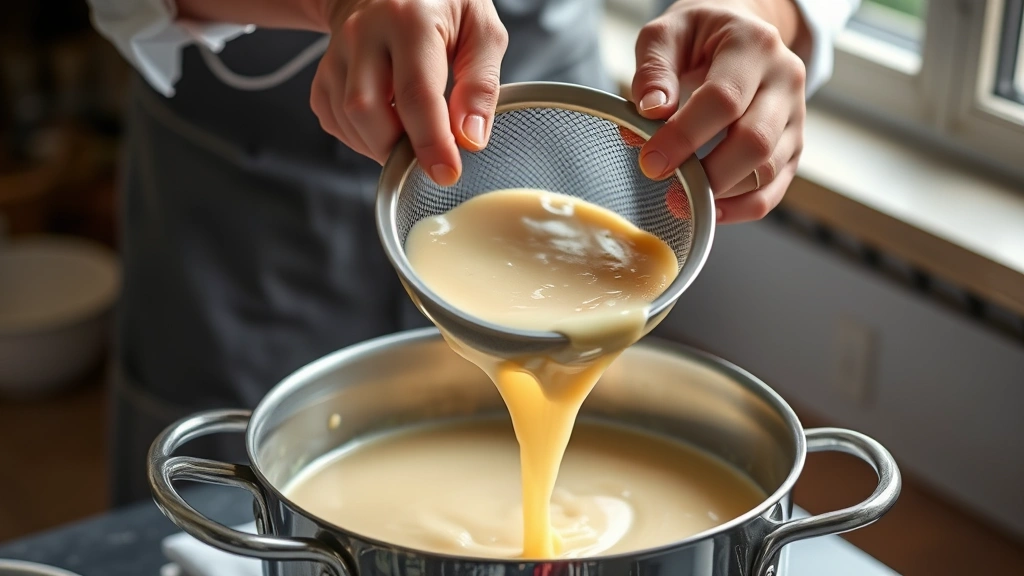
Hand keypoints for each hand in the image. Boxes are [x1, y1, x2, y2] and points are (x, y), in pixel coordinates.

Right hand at [310, 0, 508, 184]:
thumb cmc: (443, 7)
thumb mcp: (482, 32)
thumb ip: (481, 85)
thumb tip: (470, 138)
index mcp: (409, 20)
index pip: (416, 94)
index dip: (431, 143)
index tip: (447, 173)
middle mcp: (364, 33)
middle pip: (368, 111)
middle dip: (400, 149)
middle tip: (430, 156)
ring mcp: (336, 52)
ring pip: (348, 121)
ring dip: (382, 145)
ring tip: (412, 135)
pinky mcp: (323, 73)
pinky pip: (335, 121)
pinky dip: (362, 138)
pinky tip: (388, 124)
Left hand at [631, 0, 808, 223]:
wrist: (739, 33)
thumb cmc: (699, 36)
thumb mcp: (667, 35)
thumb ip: (654, 70)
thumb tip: (652, 111)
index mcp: (754, 45)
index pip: (723, 100)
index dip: (684, 136)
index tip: (650, 160)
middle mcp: (785, 80)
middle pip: (755, 141)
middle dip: (706, 173)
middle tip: (663, 180)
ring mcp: (795, 116)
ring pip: (767, 171)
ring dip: (721, 194)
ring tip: (680, 198)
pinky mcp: (794, 146)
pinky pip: (774, 190)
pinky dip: (740, 209)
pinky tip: (708, 210)